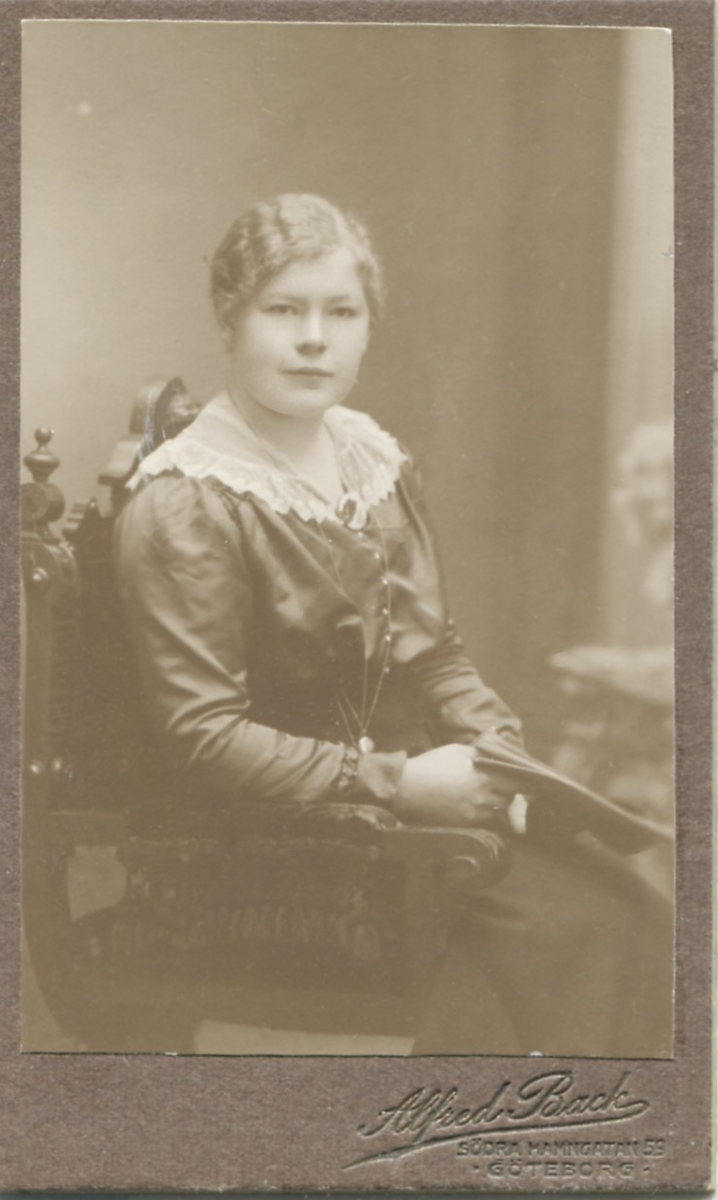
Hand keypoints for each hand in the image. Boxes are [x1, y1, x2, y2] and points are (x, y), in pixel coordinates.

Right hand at [391, 743, 513, 827]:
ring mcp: (475, 811)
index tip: (519, 777)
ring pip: (498, 811)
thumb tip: (496, 731)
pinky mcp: (465, 823)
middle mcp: (484, 795)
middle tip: (502, 786)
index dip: (520, 779)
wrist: (408, 788)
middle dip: (508, 792)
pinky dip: (484, 814)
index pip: (516, 780)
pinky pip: (484, 820)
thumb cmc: (432, 765)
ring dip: (497, 804)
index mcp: (485, 774)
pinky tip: (474, 806)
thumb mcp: (457, 750)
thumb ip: (480, 746)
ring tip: (487, 796)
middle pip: (510, 798)